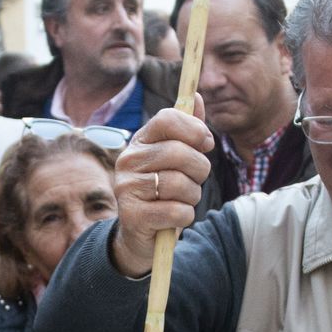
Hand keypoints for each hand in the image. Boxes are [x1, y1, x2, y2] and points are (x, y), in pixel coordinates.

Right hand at [109, 104, 213, 276]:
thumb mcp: (176, 158)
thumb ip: (188, 129)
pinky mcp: (132, 216)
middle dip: (200, 169)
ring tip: (182, 200)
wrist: (140, 233)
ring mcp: (126, 188)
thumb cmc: (164, 190)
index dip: (194, 129)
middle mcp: (128, 160)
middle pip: (180, 153)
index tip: (205, 143)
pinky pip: (177, 212)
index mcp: (140, 141)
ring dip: (193, 196)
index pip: (167, 118)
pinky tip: (174, 217)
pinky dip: (184, 217)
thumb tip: (197, 97)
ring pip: (182, 185)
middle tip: (195, 180)